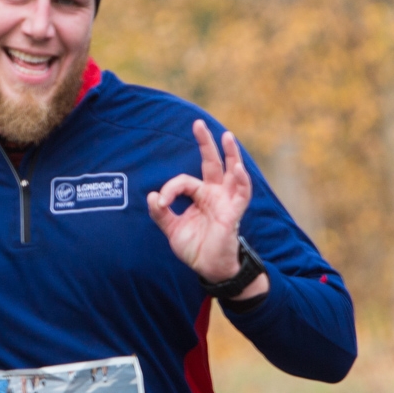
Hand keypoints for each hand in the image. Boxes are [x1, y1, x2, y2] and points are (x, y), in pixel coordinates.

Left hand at [147, 120, 265, 292]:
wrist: (209, 269)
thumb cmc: (195, 248)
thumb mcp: (172, 230)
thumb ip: (161, 214)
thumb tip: (151, 196)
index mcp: (200, 195)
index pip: (183, 182)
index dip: (170, 190)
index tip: (161, 204)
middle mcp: (215, 194)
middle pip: (212, 163)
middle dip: (205, 143)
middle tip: (197, 123)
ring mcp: (226, 201)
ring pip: (232, 172)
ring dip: (231, 154)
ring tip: (227, 136)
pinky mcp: (234, 212)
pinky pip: (242, 193)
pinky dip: (242, 180)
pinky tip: (238, 168)